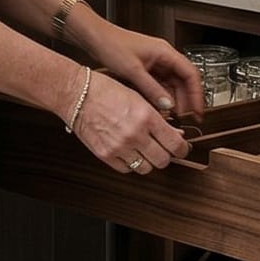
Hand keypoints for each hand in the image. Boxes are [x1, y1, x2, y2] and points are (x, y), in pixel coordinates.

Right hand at [71, 70, 187, 175]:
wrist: (77, 94)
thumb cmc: (104, 90)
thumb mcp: (138, 97)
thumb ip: (157, 117)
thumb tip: (174, 133)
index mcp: (146, 116)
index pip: (175, 144)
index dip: (182, 149)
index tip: (182, 149)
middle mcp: (134, 134)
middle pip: (163, 160)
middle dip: (166, 155)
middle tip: (164, 149)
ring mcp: (119, 147)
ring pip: (146, 169)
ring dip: (148, 161)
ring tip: (144, 150)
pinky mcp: (105, 155)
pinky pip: (126, 170)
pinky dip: (131, 164)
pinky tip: (129, 152)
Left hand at [83, 21, 205, 120]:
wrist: (95, 37)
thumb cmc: (111, 45)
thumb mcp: (133, 71)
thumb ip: (152, 89)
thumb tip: (168, 105)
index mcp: (165, 52)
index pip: (191, 73)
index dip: (197, 93)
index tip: (198, 110)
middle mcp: (163, 56)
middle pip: (184, 80)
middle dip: (187, 99)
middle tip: (188, 118)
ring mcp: (155, 62)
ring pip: (173, 83)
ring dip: (175, 99)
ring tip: (174, 116)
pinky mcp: (146, 68)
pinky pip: (161, 84)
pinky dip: (163, 96)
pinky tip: (161, 107)